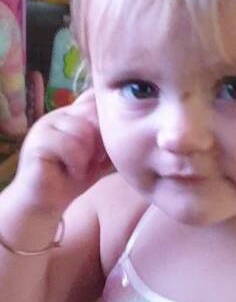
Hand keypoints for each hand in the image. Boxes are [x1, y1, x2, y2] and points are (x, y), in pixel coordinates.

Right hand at [12, 89, 110, 215]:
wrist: (45, 204)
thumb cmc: (73, 178)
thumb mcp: (99, 155)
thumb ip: (110, 137)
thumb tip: (131, 123)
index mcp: (73, 114)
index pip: (93, 97)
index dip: (106, 116)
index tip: (107, 142)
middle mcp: (58, 115)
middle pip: (92, 110)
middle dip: (100, 137)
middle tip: (96, 158)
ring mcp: (45, 126)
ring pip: (83, 129)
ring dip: (88, 154)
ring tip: (82, 167)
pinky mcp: (37, 142)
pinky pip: (69, 145)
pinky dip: (77, 163)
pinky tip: (72, 172)